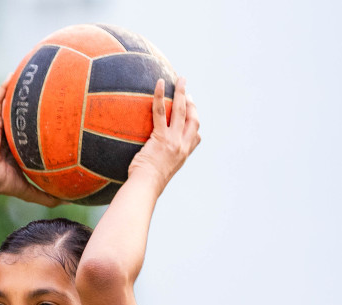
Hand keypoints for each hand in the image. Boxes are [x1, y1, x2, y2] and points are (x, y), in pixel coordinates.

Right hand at [0, 79, 60, 206]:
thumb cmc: (3, 184)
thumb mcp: (29, 190)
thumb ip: (47, 195)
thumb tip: (70, 202)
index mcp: (19, 144)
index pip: (33, 126)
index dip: (44, 116)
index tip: (59, 107)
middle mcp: (11, 131)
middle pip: (24, 109)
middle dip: (33, 95)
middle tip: (50, 81)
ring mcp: (1, 125)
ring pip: (11, 100)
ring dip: (19, 85)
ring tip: (31, 68)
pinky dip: (4, 87)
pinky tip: (13, 74)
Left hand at [127, 76, 200, 190]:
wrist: (145, 188)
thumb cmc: (146, 185)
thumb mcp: (158, 175)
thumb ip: (159, 164)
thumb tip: (147, 165)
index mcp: (183, 156)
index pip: (196, 138)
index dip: (195, 124)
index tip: (192, 113)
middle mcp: (182, 146)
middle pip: (193, 119)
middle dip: (192, 102)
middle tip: (187, 89)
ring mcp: (173, 141)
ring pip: (181, 111)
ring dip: (182, 92)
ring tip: (180, 78)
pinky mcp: (161, 137)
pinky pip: (161, 111)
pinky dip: (160, 95)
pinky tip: (159, 83)